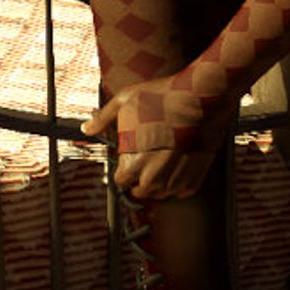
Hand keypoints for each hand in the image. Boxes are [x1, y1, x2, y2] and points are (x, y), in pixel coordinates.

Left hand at [81, 79, 231, 200]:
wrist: (203, 97)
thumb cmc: (164, 96)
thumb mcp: (126, 100)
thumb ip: (103, 118)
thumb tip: (86, 128)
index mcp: (133, 164)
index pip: (121, 181)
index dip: (124, 169)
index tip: (130, 157)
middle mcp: (153, 178)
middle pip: (141, 191)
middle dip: (140, 177)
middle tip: (148, 157)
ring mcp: (176, 180)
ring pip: (161, 193)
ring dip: (159, 182)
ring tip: (163, 159)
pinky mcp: (196, 178)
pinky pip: (181, 190)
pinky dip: (179, 181)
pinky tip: (179, 162)